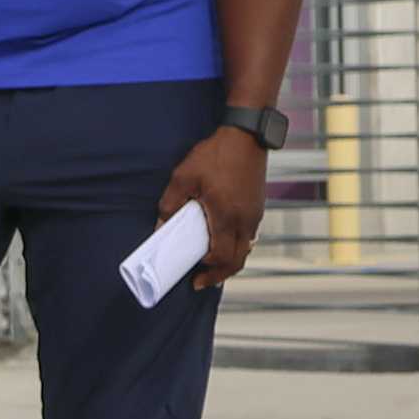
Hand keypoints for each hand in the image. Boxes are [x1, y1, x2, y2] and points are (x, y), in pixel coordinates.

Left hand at [157, 127, 267, 289]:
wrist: (246, 137)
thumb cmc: (215, 155)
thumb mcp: (184, 176)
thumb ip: (170, 203)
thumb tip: (160, 225)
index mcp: (227, 217)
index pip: (221, 257)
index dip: (208, 271)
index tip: (194, 278)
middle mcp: (245, 221)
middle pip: (237, 260)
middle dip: (220, 274)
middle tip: (202, 281)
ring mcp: (255, 215)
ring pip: (246, 250)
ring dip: (230, 262)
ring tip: (211, 266)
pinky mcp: (258, 208)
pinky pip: (249, 237)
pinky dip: (237, 247)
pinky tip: (224, 243)